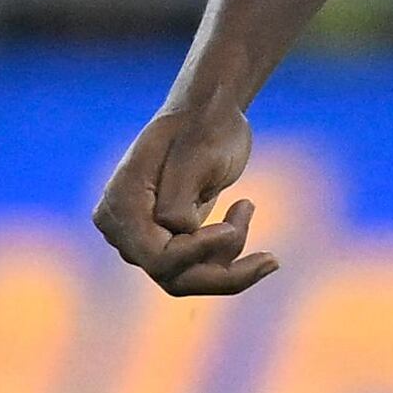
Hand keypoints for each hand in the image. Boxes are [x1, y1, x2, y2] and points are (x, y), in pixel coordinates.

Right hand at [95, 97, 276, 295]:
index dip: (198, 253)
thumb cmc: (204, 127)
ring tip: (248, 207)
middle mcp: (122, 228)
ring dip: (230, 260)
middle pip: (174, 277)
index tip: (233, 230)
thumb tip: (177, 231)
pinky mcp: (166, 240)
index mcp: (120, 205)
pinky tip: (245, 206)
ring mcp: (142, 237)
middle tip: (271, 260)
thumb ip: (178, 199)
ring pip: (189, 279)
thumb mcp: (195, 158)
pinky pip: (198, 268)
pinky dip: (229, 253)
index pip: (158, 258)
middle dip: (224, 272)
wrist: (208, 113)